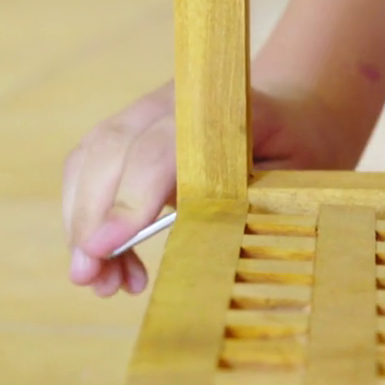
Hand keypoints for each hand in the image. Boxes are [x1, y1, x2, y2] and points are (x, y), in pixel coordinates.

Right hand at [61, 83, 366, 295]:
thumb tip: (202, 260)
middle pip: (111, 154)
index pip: (160, 151)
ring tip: (105, 284)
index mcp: (226, 110)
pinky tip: (113, 263)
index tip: (103, 250)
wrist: (296, 111)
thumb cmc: (300, 154)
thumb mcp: (296, 185)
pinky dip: (88, 219)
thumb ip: (250, 210)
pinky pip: (89, 168)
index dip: (129, 202)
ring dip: (83, 225)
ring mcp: (145, 109)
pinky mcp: (128, 129)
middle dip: (90, 223)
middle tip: (91, 283)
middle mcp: (174, 99)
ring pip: (89, 160)